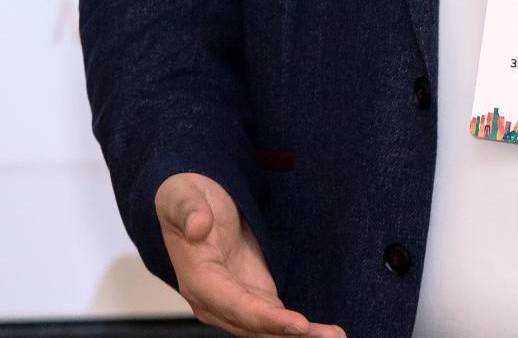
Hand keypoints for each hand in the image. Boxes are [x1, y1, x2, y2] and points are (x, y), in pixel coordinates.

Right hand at [155, 172, 342, 337]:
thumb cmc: (185, 198)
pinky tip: (322, 332)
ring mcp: (235, 300)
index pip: (234, 305)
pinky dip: (297, 328)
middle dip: (292, 335)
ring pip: (267, 327)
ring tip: (335, 337)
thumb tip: (197, 227)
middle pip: (255, 326)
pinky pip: (274, 318)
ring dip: (300, 336)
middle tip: (331, 337)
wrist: (191, 201)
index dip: (265, 318)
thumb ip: (188, 210)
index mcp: (198, 279)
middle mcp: (214, 300)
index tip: (297, 325)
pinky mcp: (252, 294)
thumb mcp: (182, 194)